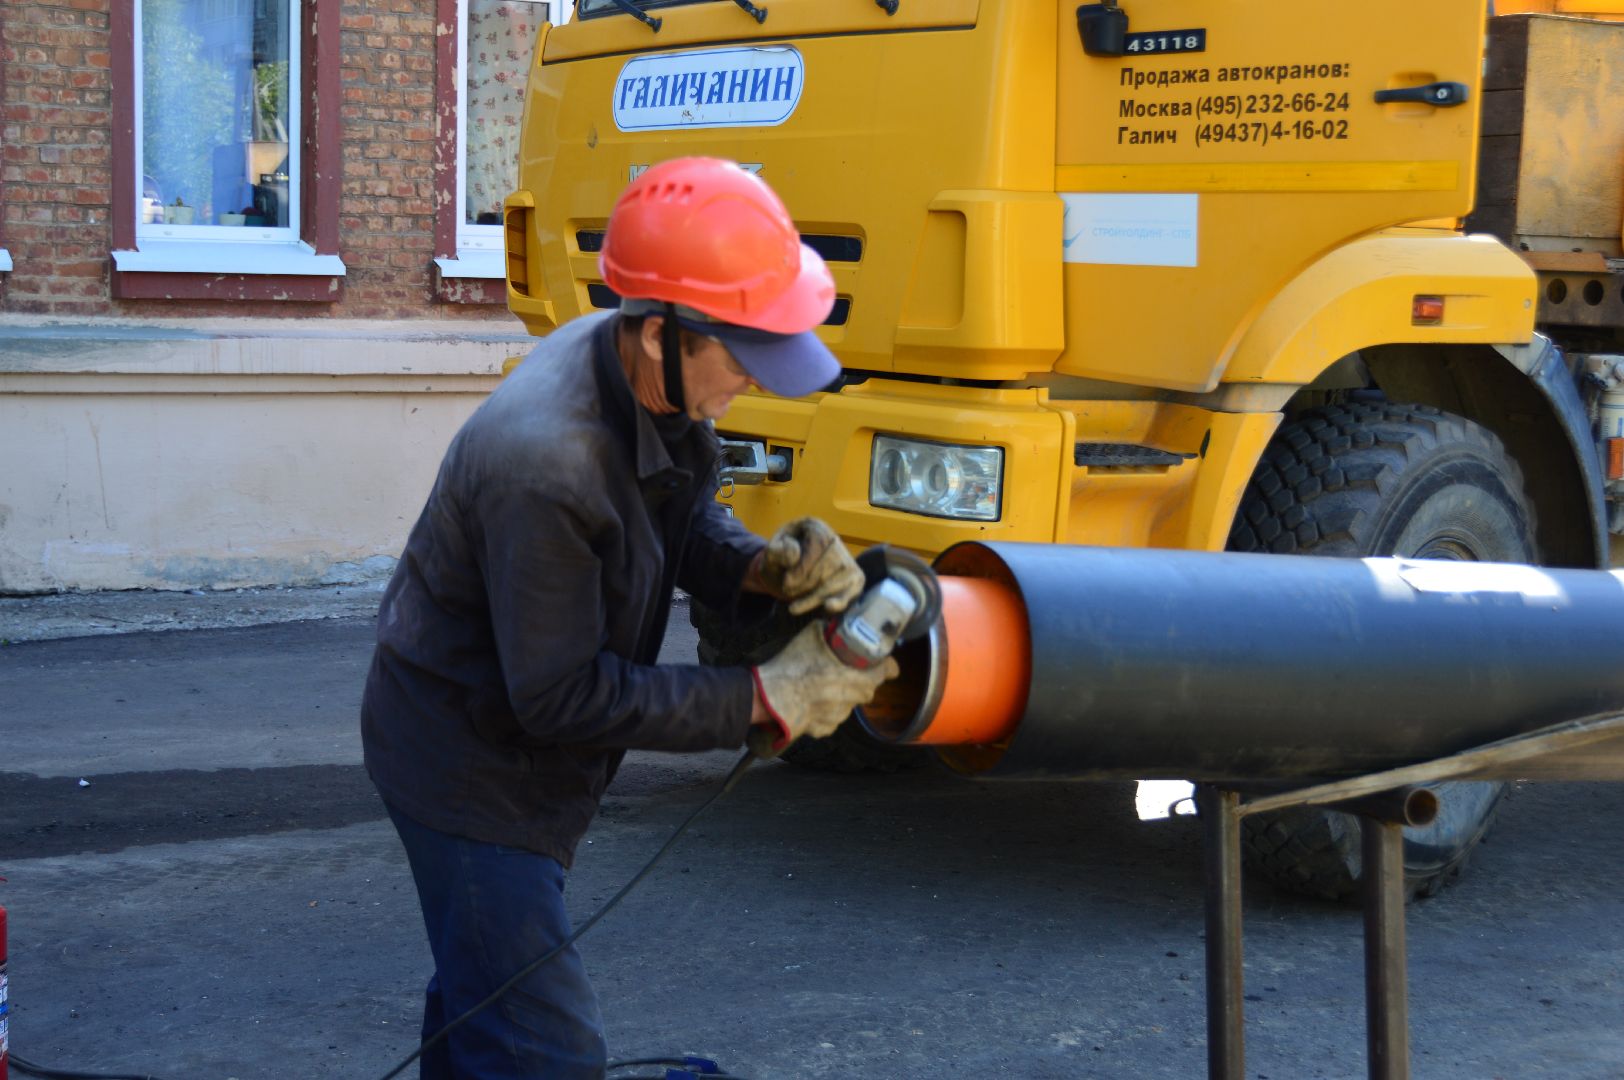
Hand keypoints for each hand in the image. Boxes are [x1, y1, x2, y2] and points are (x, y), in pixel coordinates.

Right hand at [749, 622, 898, 752]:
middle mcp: (845, 699)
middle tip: (852, 674)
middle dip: (864, 682)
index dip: (887, 669)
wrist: (766, 696)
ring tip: (826, 687)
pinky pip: (834, 720)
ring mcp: (835, 717)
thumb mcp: (809, 638)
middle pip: (868, 692)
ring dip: (846, 697)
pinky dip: (829, 712)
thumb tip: (839, 623)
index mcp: (846, 676)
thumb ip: (829, 630)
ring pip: (850, 706)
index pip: (881, 674)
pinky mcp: (823, 729)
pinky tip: (815, 702)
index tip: (889, 667)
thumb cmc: (787, 667)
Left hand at [754, 517, 864, 615]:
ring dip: (816, 597)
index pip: (819, 544)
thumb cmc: (778, 564)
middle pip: (831, 562)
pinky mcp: (854, 579)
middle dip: (808, 583)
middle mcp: (834, 539)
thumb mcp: (770, 555)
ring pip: (839, 579)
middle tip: (788, 592)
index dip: (804, 567)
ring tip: (795, 606)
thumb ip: (776, 552)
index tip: (786, 583)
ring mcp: (847, 559)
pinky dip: (839, 601)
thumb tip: (794, 555)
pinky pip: (851, 591)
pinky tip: (828, 607)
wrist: (784, 577)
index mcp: (814, 527)